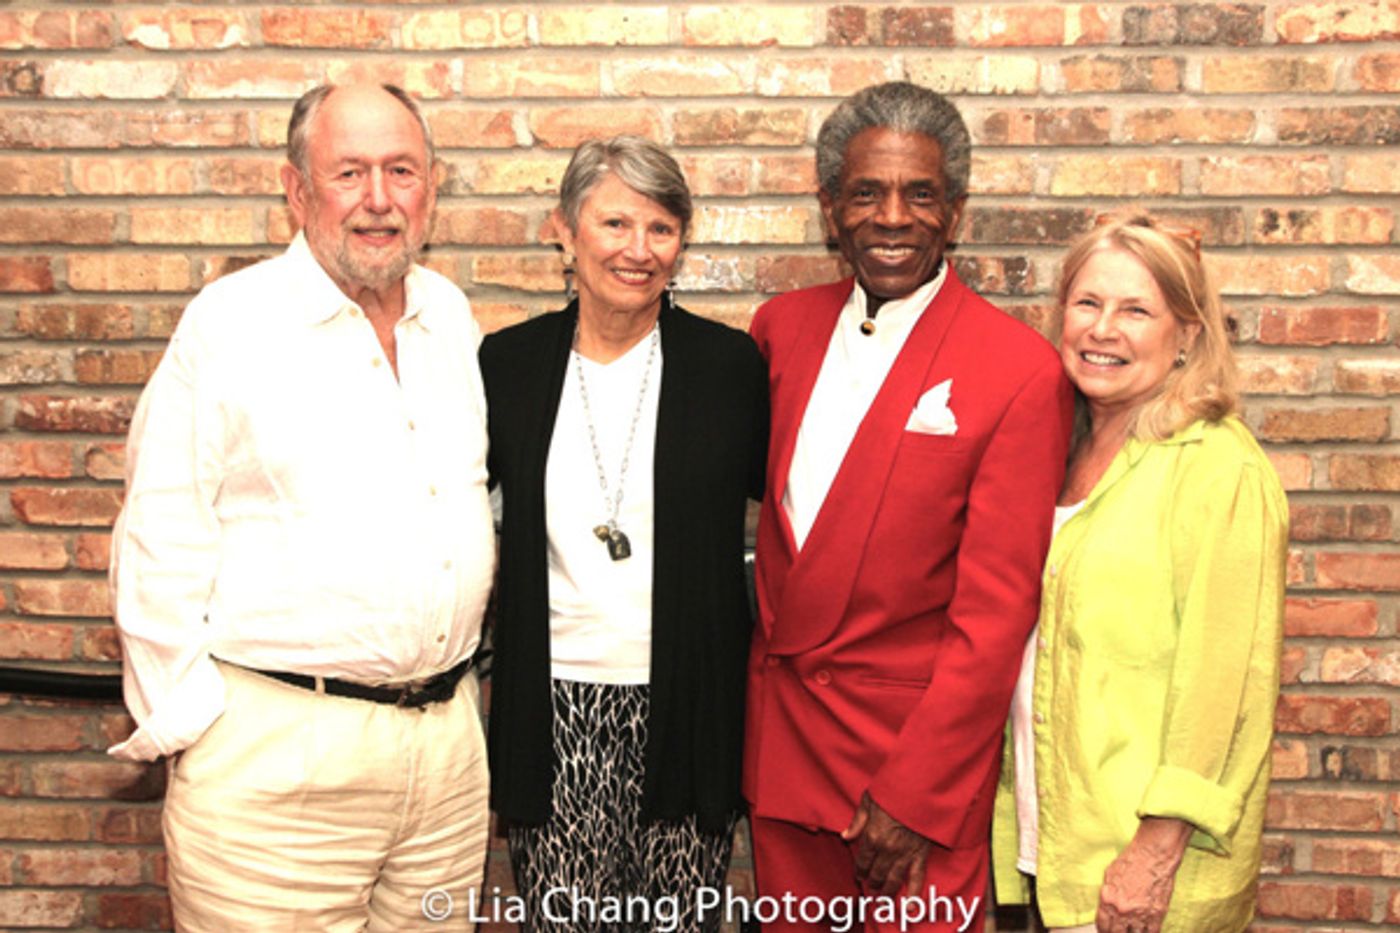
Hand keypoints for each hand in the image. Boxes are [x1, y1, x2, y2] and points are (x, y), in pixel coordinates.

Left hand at [840, 791, 931, 896]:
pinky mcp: (921, 855)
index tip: (859, 874)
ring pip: (893, 880)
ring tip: (883, 898)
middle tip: (871, 886)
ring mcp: (905, 854)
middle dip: (873, 882)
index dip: (860, 869)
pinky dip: (913, 894)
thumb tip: (845, 836)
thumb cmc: (894, 791)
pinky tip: (909, 907)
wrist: (921, 790)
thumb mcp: (869, 800)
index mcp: (873, 836)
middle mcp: (888, 849)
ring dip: (887, 891)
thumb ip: (858, 821)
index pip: (863, 861)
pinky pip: (917, 878)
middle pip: (877, 873)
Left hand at [1095, 818, 1191, 932]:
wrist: (1153, 855)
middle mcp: (1122, 910)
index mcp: (1107, 899)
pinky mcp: (1157, 914)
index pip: (1102, 926)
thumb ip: (1107, 894)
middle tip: (1119, 931)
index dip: (1104, 931)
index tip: (1107, 931)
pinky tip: (1145, 931)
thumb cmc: (1132, 860)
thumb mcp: (1109, 875)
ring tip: (1132, 931)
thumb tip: (1106, 906)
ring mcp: (1140, 914)